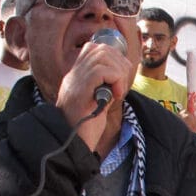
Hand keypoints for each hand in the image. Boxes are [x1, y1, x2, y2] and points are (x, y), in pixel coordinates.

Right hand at [56, 39, 133, 154]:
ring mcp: (74, 83)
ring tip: (119, 91)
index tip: (121, 76)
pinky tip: (116, 95)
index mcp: (76, 77)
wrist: (73, 147)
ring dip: (119, 72)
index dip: (113, 56)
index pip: (92, 48)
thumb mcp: (98, 102)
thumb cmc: (86, 129)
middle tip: (122, 85)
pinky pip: (101, 71)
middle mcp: (73, 76)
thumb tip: (122, 74)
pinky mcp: (80, 92)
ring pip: (102, 57)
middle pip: (100, 49)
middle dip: (119, 63)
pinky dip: (116, 80)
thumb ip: (105, 86)